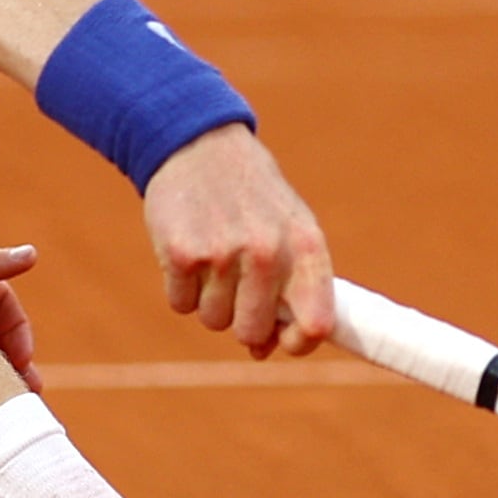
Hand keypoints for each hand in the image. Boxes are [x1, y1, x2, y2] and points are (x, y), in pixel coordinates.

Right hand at [143, 126, 333, 358]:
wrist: (199, 145)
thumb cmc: (251, 198)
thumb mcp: (287, 230)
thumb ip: (288, 291)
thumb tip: (261, 352)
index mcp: (306, 246)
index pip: (317, 324)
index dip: (299, 343)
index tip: (282, 340)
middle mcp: (267, 251)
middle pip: (252, 331)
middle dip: (242, 321)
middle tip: (236, 288)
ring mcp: (223, 254)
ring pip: (213, 321)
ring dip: (209, 300)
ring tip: (212, 258)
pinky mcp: (182, 253)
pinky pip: (180, 305)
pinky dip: (181, 288)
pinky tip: (189, 253)